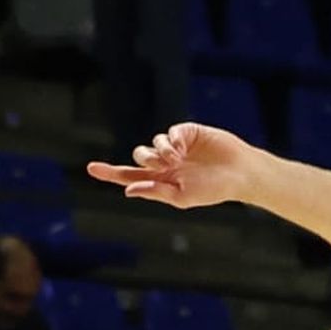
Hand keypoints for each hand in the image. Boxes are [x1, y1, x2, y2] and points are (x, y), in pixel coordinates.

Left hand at [88, 121, 262, 209]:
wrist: (239, 174)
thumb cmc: (214, 190)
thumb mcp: (182, 197)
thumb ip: (155, 191)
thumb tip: (128, 190)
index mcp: (162, 182)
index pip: (130, 176)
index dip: (110, 173)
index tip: (90, 169)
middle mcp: (166, 164)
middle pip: (139, 157)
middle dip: (144, 160)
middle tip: (160, 165)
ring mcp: (176, 147)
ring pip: (153, 144)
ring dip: (159, 151)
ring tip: (176, 159)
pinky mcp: (186, 132)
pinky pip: (169, 132)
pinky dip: (171, 140)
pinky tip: (181, 149)